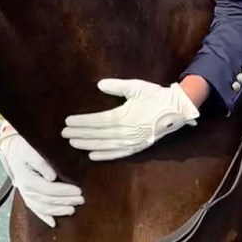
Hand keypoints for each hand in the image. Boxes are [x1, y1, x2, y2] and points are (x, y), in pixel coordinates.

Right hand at [0, 126, 83, 227]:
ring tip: (73, 210)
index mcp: (27, 179)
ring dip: (58, 211)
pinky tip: (53, 223)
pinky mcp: (27, 196)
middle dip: (65, 201)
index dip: (64, 192)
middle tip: (81, 200)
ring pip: (43, 208)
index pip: (49, 189)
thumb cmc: (24, 147)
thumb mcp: (31, 150)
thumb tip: (52, 177)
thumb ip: (41, 163)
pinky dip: (44, 217)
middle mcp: (25, 190)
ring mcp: (26, 194)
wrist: (12, 148)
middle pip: (48, 200)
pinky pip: (35, 210)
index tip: (78, 191)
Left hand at [62, 79, 198, 160]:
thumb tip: (99, 85)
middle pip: (98, 135)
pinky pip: (119, 154)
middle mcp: (127, 132)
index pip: (97, 121)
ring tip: (72, 143)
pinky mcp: (138, 147)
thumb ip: (117, 86)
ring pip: (106, 145)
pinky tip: (92, 156)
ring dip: (88, 145)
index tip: (67, 122)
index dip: (82, 122)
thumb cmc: (156, 96)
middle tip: (63, 134)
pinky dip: (105, 156)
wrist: (177, 110)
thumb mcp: (136, 87)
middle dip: (80, 134)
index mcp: (125, 117)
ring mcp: (133, 142)